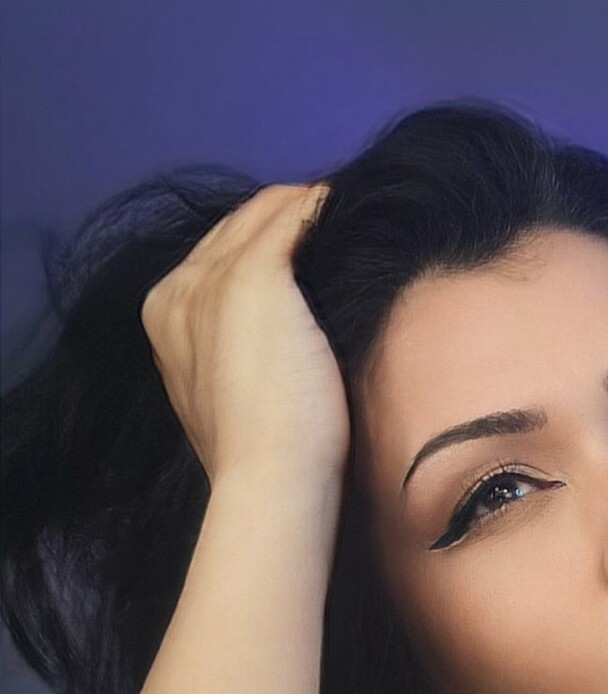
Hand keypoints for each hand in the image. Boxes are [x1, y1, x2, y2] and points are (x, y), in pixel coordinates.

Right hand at [140, 181, 349, 486]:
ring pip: (265, 212)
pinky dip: (321, 208)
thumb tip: (281, 341)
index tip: (308, 248)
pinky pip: (293, 217)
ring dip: (307, 208)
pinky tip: (349, 211)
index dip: (264, 245)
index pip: (216, 255)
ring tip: (351, 214)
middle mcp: (179, 287)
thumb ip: (236, 354)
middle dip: (285, 219)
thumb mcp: (229, 396)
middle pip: (237, 225)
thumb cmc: (262, 458)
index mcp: (165, 316)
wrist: (267, 480)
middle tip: (338, 221)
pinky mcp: (255, 274)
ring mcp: (213, 277)